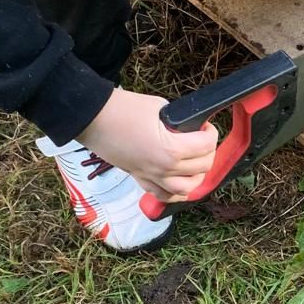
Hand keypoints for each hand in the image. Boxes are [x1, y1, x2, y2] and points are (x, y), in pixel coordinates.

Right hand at [79, 86, 218, 201]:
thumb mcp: (159, 108)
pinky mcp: (140, 179)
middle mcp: (163, 169)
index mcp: (170, 150)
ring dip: (198, 176)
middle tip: (202, 139)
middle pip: (202, 168)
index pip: (205, 146)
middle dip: (208, 151)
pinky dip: (177, 192)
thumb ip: (179, 122)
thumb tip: (189, 128)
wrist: (93, 119)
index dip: (211, 133)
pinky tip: (181, 181)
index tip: (206, 125)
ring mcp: (151, 177)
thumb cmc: (122, 109)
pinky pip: (165, 195)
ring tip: (196, 161)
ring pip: (187, 189)